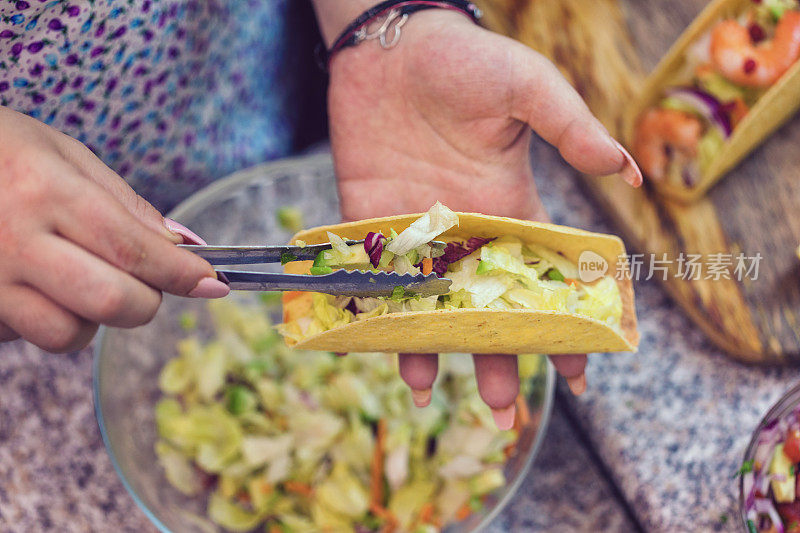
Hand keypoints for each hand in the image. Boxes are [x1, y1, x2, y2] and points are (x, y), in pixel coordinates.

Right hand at [0, 107, 228, 352]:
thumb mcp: (63, 153)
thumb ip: (126, 204)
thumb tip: (185, 246)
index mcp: (46, 190)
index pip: (135, 249)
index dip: (182, 273)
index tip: (213, 284)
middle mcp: (15, 240)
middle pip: (111, 303)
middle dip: (146, 302)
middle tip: (147, 283)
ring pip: (68, 335)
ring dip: (93, 318)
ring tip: (79, 278)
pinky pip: (25, 336)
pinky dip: (46, 318)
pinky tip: (37, 284)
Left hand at [326, 10, 640, 424]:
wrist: (392, 46)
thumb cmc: (466, 60)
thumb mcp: (528, 89)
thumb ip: (572, 129)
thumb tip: (629, 174)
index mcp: (510, 208)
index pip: (543, 281)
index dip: (563, 326)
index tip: (580, 373)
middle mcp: (466, 232)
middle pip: (485, 308)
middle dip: (498, 357)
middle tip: (506, 411)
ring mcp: (417, 233)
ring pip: (430, 306)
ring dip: (435, 352)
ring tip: (437, 398)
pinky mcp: (370, 223)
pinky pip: (374, 280)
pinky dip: (377, 315)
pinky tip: (383, 352)